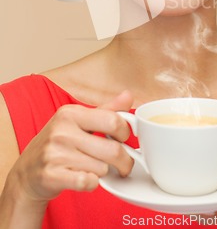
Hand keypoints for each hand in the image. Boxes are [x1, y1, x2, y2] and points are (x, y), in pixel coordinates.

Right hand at [7, 90, 133, 202]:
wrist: (27, 172)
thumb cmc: (58, 144)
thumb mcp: (79, 121)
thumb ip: (106, 110)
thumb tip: (128, 95)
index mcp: (71, 113)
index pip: (113, 121)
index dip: (124, 133)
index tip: (123, 139)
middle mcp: (62, 131)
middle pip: (112, 149)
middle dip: (124, 161)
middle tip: (123, 164)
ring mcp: (55, 153)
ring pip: (102, 168)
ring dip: (104, 172)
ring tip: (95, 168)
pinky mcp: (52, 176)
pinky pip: (88, 182)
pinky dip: (93, 184)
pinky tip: (86, 178)